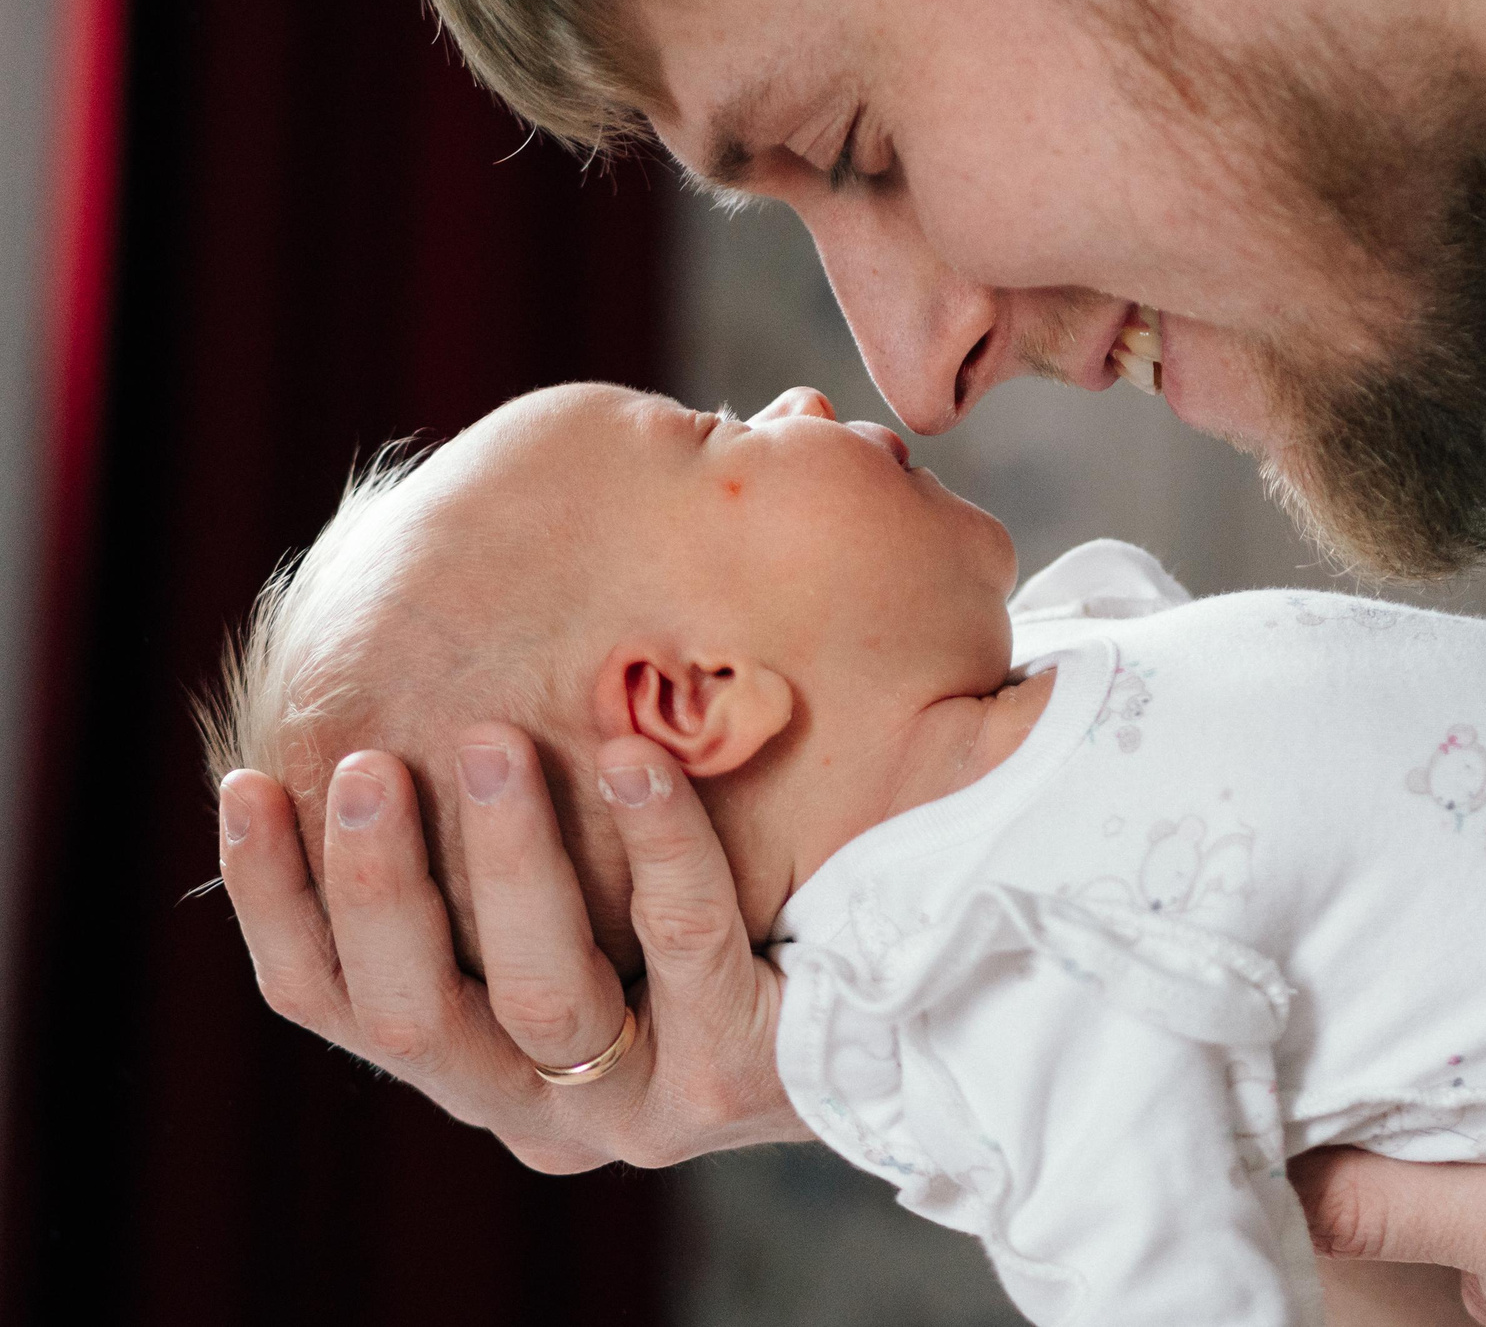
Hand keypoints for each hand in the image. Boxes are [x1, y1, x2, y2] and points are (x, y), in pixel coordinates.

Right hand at [218, 724, 810, 1171]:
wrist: (891, 1000)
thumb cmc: (712, 913)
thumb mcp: (583, 887)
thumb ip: (483, 833)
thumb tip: (348, 723)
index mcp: (475, 1063)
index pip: (331, 1001)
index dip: (274, 900)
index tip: (251, 784)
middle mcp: (536, 1106)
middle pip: (413, 1011)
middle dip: (376, 882)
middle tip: (371, 759)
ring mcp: (637, 1106)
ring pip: (536, 993)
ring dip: (502, 858)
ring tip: (485, 740)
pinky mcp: (736, 1076)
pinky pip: (682, 941)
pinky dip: (651, 843)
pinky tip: (637, 758)